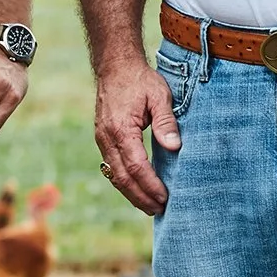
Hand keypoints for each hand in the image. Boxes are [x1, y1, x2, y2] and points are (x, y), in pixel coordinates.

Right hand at [92, 58, 176, 216]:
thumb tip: (175, 147)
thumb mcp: (159, 96)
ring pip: (114, 175)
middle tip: (159, 210)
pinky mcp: (103, 139)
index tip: (165, 198)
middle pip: (122, 178)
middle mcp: (107, 138)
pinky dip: (124, 182)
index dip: (151, 186)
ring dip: (132, 194)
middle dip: (141, 197)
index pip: (136, 166)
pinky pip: (112, 167)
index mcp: (121, 129)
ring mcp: (102, 140)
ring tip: (150, 207)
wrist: (115, 66)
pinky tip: (137, 190)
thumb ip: (166, 122)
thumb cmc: (140, 80)